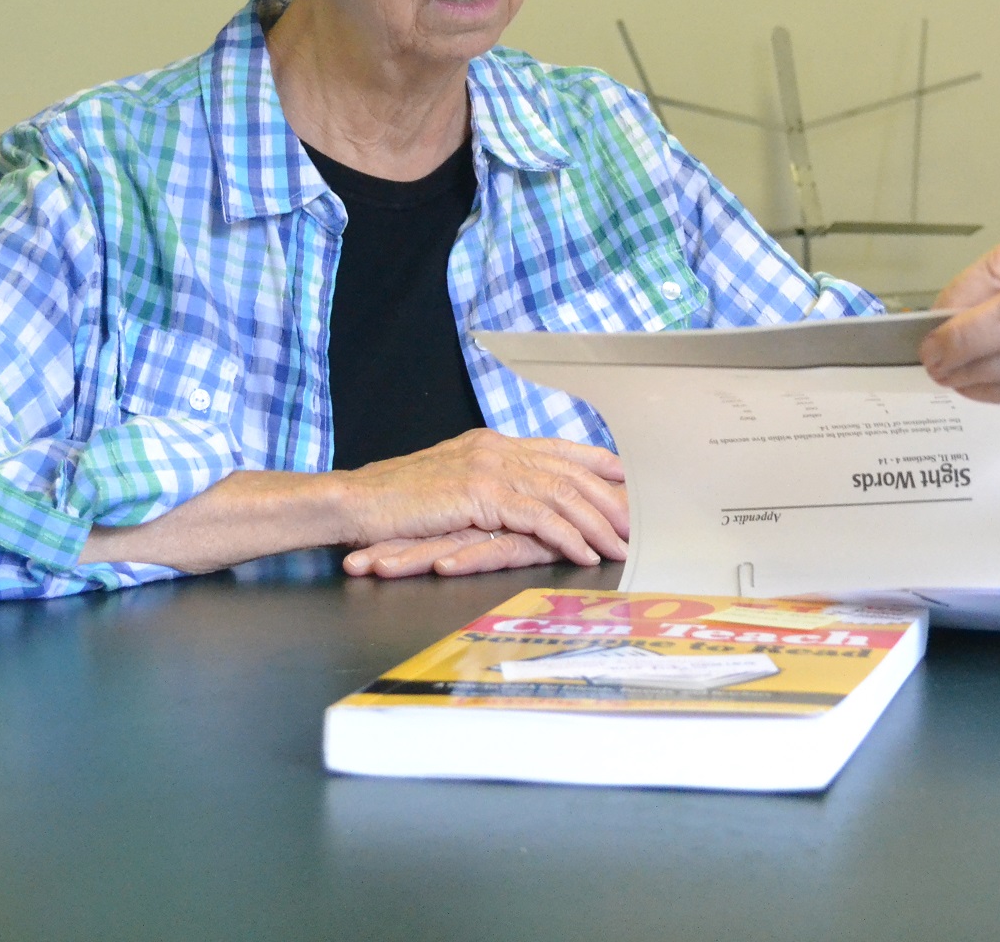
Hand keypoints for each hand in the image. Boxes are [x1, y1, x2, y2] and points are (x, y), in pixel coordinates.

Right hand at [336, 427, 628, 576]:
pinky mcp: (480, 494)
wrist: (355, 501)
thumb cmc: (393, 503)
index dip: (600, 464)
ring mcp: (489, 468)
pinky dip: (567, 536)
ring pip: (562, 492)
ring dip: (598, 523)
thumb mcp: (447, 487)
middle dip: (611, 499)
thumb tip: (514, 503)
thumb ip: (484, 487)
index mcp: (492, 444)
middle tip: (643, 524)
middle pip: (571, 470)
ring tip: (623, 546)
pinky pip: (538, 516)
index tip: (632, 481)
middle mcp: (497, 449)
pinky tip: (585, 554)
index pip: (560, 449)